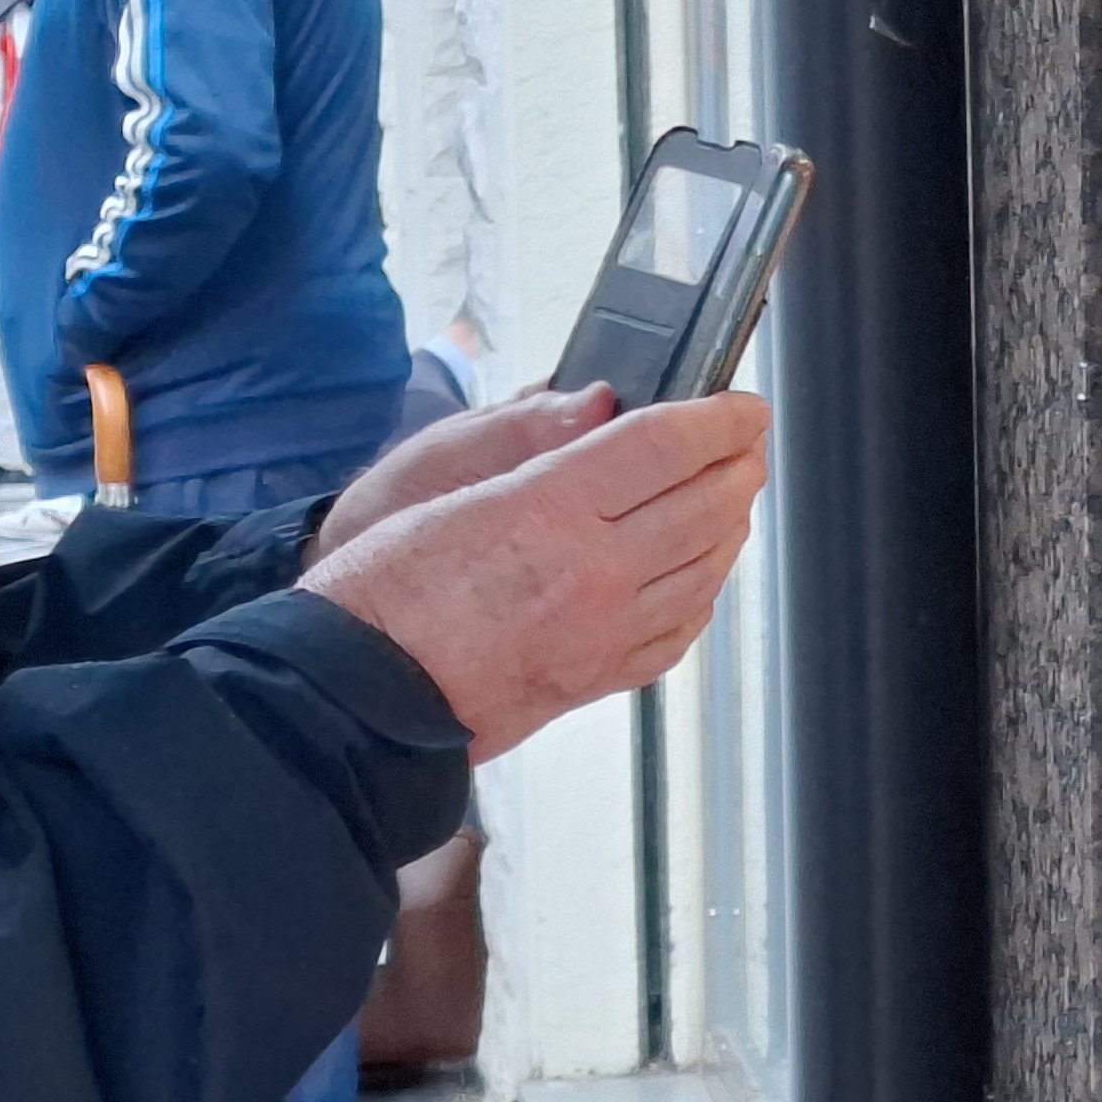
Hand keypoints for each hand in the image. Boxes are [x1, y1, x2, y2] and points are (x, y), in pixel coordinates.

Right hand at [298, 388, 765, 753]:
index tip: (743, 405)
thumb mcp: (444, 484)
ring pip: (705, 570)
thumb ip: (533, 444)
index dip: (719, 418)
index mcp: (550, 510)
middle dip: (737, 465)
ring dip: (729, 526)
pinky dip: (702, 592)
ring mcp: (602, 632)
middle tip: (747, 442)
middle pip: (703, 505)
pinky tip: (700, 574)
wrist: (355, 696)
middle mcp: (591, 573)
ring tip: (732, 496)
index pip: (666, 446)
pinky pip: (677, 631)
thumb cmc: (380, 590)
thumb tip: (601, 407)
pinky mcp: (597, 678)